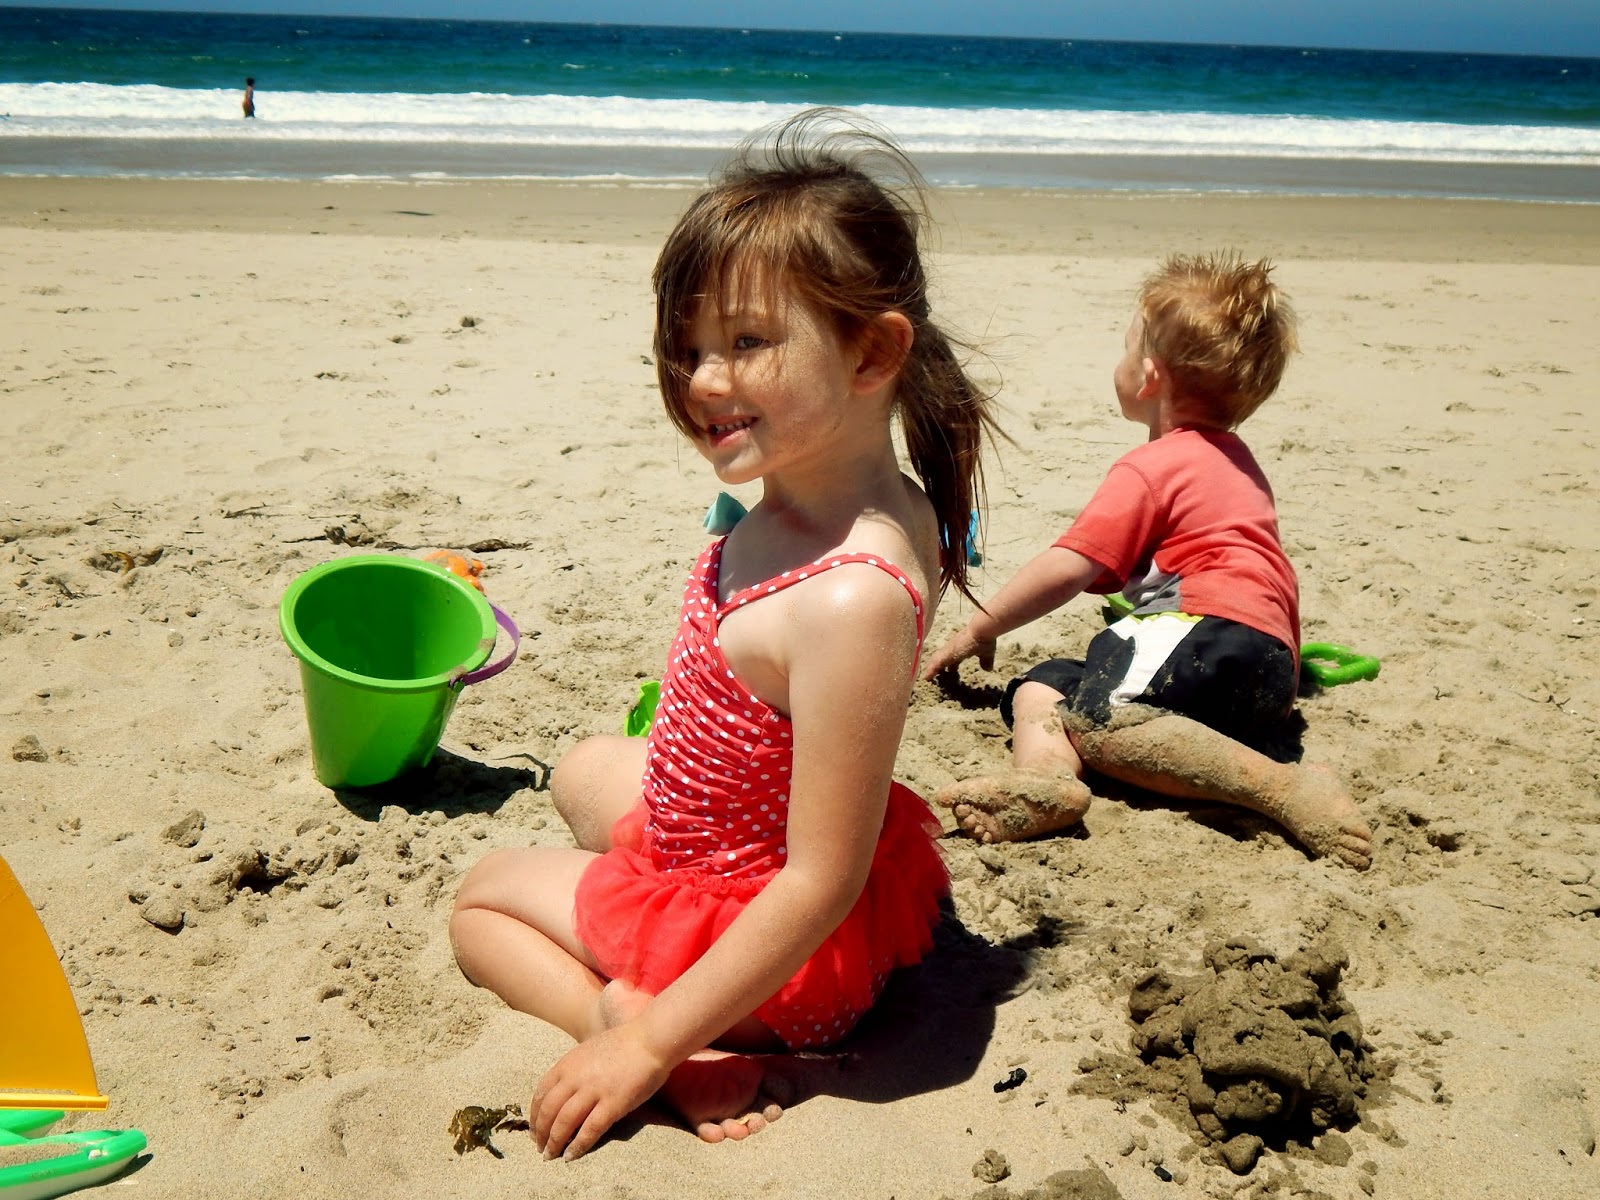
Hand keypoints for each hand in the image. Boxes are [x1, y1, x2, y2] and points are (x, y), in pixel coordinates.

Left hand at [531, 1022, 671, 1161]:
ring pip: (563, 1123)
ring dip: (554, 1142)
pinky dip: (578, 1146)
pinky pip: (589, 1130)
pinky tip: (571, 1156)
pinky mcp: (612, 1104)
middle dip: (540, 1133)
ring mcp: (593, 1091)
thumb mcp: (589, 1051)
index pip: (541, 1094)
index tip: (534, 1129)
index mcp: (568, 1064)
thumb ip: (575, 1070)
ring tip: (550, 1155)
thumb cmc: (624, 1043)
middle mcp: (575, 1078)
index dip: (534, 1115)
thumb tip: (567, 1090)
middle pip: (548, 1111)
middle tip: (539, 1148)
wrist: (651, 1039)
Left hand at [920, 627, 995, 680]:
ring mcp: (948, 651)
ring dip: (932, 670)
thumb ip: (986, 661)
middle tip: (935, 677)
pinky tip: (926, 678)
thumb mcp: (986, 653)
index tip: (950, 672)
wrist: (981, 631)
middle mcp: (952, 648)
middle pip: (942, 659)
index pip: (954, 658)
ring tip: (926, 678)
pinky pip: (935, 664)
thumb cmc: (984, 639)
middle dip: (939, 668)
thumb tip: (988, 669)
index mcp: (961, 648)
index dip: (951, 666)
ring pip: (936, 661)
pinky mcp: (946, 654)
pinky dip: (930, 671)